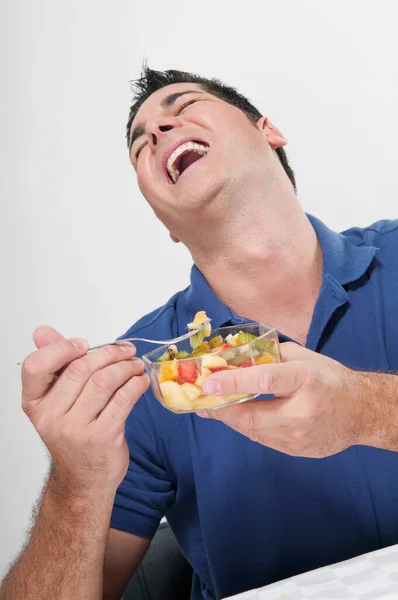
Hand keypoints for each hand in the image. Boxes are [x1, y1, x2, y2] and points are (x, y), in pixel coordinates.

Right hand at [21, 326, 148, 493]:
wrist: (83, 480)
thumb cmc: (73, 436)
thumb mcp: (57, 403)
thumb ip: (55, 365)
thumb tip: (42, 332)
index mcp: (35, 403)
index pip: (35, 366)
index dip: (62, 349)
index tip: (84, 344)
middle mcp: (50, 417)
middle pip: (80, 369)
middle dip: (109, 354)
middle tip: (125, 350)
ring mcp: (75, 429)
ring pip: (104, 381)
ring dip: (126, 367)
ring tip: (135, 364)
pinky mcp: (102, 437)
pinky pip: (123, 399)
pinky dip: (136, 384)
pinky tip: (141, 380)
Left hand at [198, 342, 363, 457]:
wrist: (361, 412)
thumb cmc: (330, 379)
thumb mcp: (305, 357)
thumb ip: (273, 354)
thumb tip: (238, 352)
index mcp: (305, 380)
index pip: (265, 380)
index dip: (234, 382)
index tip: (210, 383)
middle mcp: (302, 411)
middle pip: (252, 415)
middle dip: (223, 409)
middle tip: (203, 401)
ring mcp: (299, 436)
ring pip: (254, 431)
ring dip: (231, 419)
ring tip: (214, 409)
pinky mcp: (296, 451)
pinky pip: (263, 440)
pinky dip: (248, 428)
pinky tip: (239, 418)